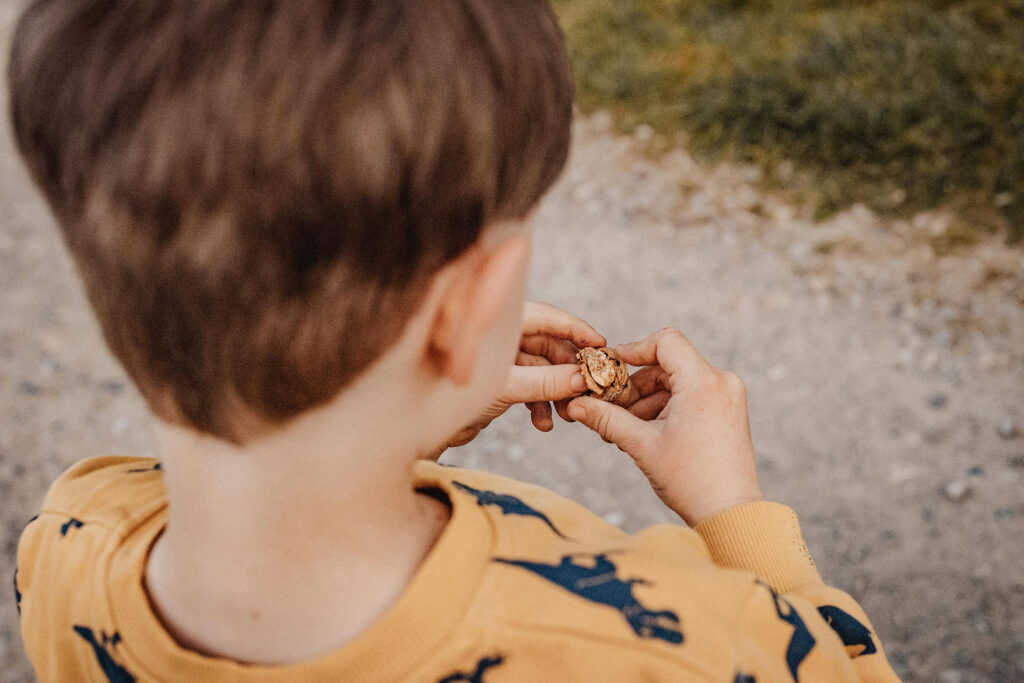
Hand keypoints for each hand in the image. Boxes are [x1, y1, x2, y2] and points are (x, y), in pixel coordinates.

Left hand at [423, 302, 605, 460]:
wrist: (419, 428)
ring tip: (568, 416)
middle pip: (549, 345)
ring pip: (542, 368)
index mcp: (499, 324)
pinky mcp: (498, 380)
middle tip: (589, 391)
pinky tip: (543, 425)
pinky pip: (529, 385)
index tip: (601, 343)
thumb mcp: (505, 387)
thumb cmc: (450, 396)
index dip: (576, 329)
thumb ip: (544, 382)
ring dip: (557, 392)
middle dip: (569, 371)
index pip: (547, 316)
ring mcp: (499, 358)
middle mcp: (500, 336)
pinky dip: (539, 404)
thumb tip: (582, 378)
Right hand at [567, 328, 762, 525]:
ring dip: (647, 400)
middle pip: (667, 365)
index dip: (633, 350)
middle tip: (608, 409)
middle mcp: (721, 381)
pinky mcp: (728, 411)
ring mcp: (728, 396)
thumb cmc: (691, 480)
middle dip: (635, 385)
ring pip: (676, 382)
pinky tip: (645, 433)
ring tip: (622, 429)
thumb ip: (606, 418)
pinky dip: (665, 408)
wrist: (731, 515)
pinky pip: (690, 396)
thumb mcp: (642, 445)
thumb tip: (575, 404)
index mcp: (703, 381)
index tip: (610, 370)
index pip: (665, 341)